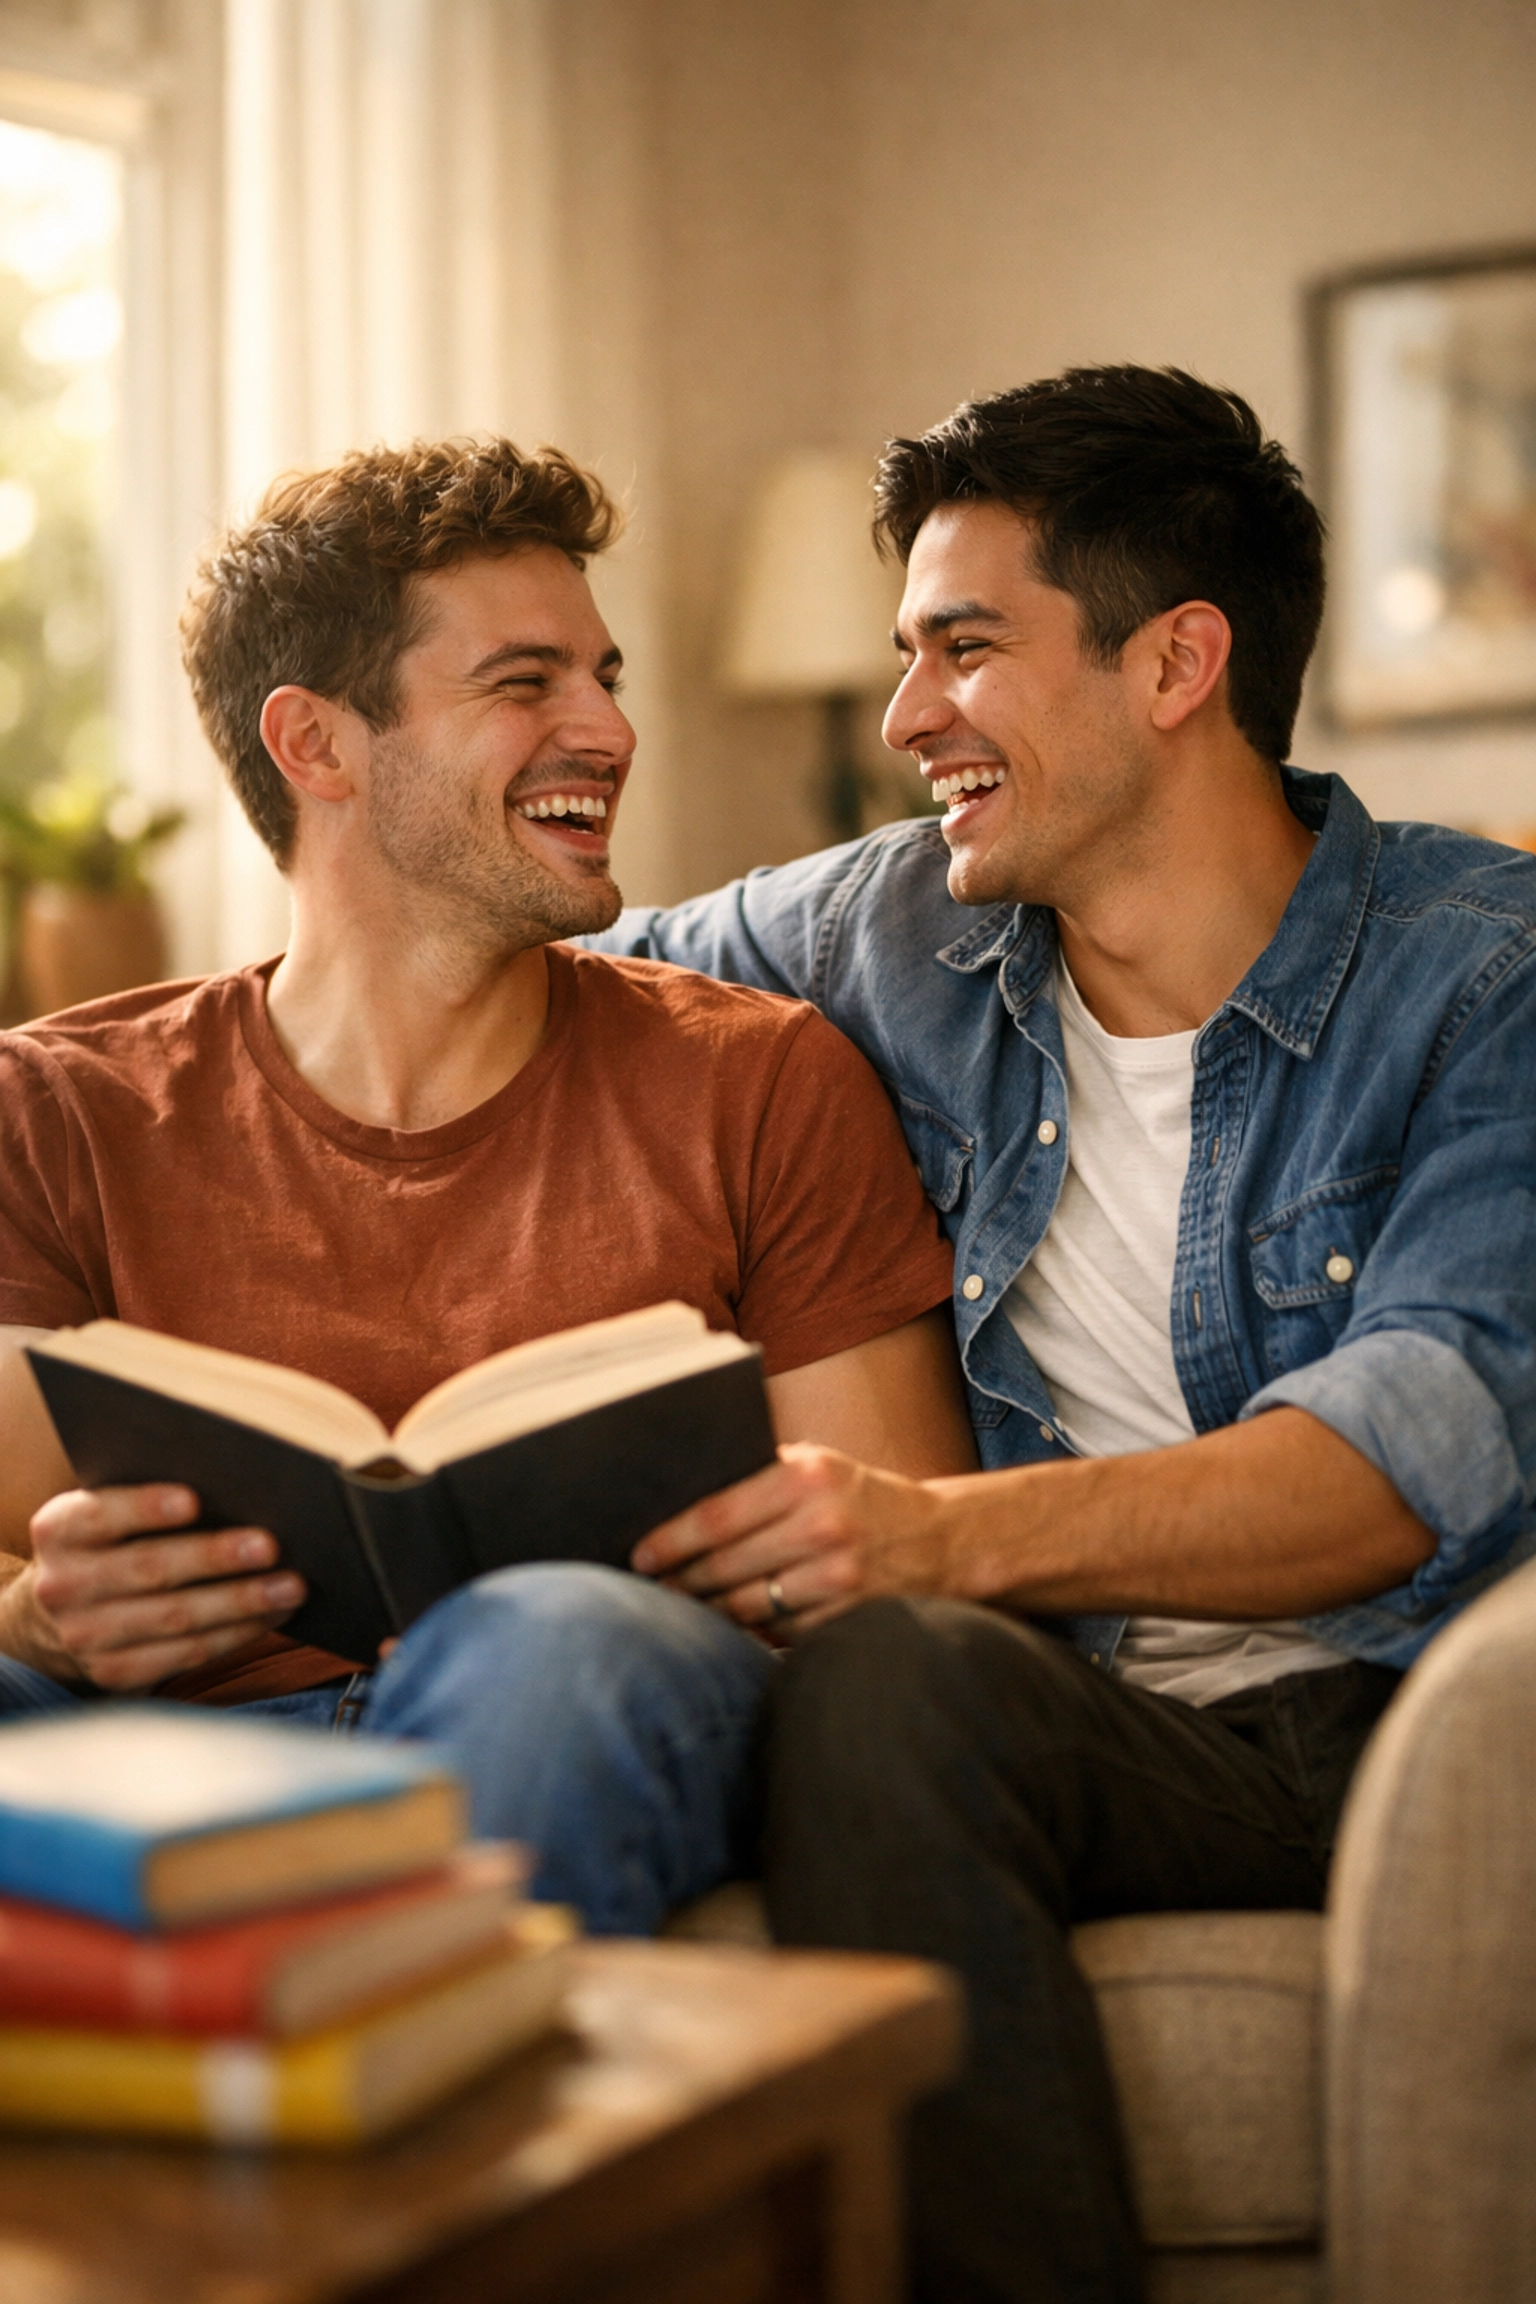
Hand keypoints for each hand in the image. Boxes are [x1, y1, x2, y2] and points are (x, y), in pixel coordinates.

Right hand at [11, 1485, 304, 1690]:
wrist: (58, 1617)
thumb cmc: (110, 1545)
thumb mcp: (107, 1516)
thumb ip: (148, 1501)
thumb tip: (237, 1488)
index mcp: (58, 1530)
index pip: (100, 1514)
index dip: (145, 1508)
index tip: (194, 1499)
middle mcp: (62, 1585)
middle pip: (149, 1568)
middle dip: (215, 1557)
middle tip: (271, 1546)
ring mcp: (85, 1635)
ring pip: (175, 1618)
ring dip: (241, 1602)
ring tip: (291, 1586)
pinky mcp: (114, 1672)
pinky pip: (186, 1654)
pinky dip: (237, 1634)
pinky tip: (273, 1615)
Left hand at [630, 1443, 954, 1641]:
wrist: (941, 1539)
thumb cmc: (860, 1497)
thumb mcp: (818, 1465)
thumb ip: (759, 1476)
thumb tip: (677, 1499)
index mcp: (807, 1476)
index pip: (716, 1515)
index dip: (670, 1541)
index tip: (639, 1555)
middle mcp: (824, 1525)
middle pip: (725, 1566)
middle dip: (681, 1582)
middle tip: (652, 1588)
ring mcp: (840, 1576)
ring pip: (748, 1606)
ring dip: (709, 1612)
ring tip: (685, 1609)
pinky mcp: (850, 1616)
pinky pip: (780, 1632)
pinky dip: (751, 1631)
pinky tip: (731, 1625)